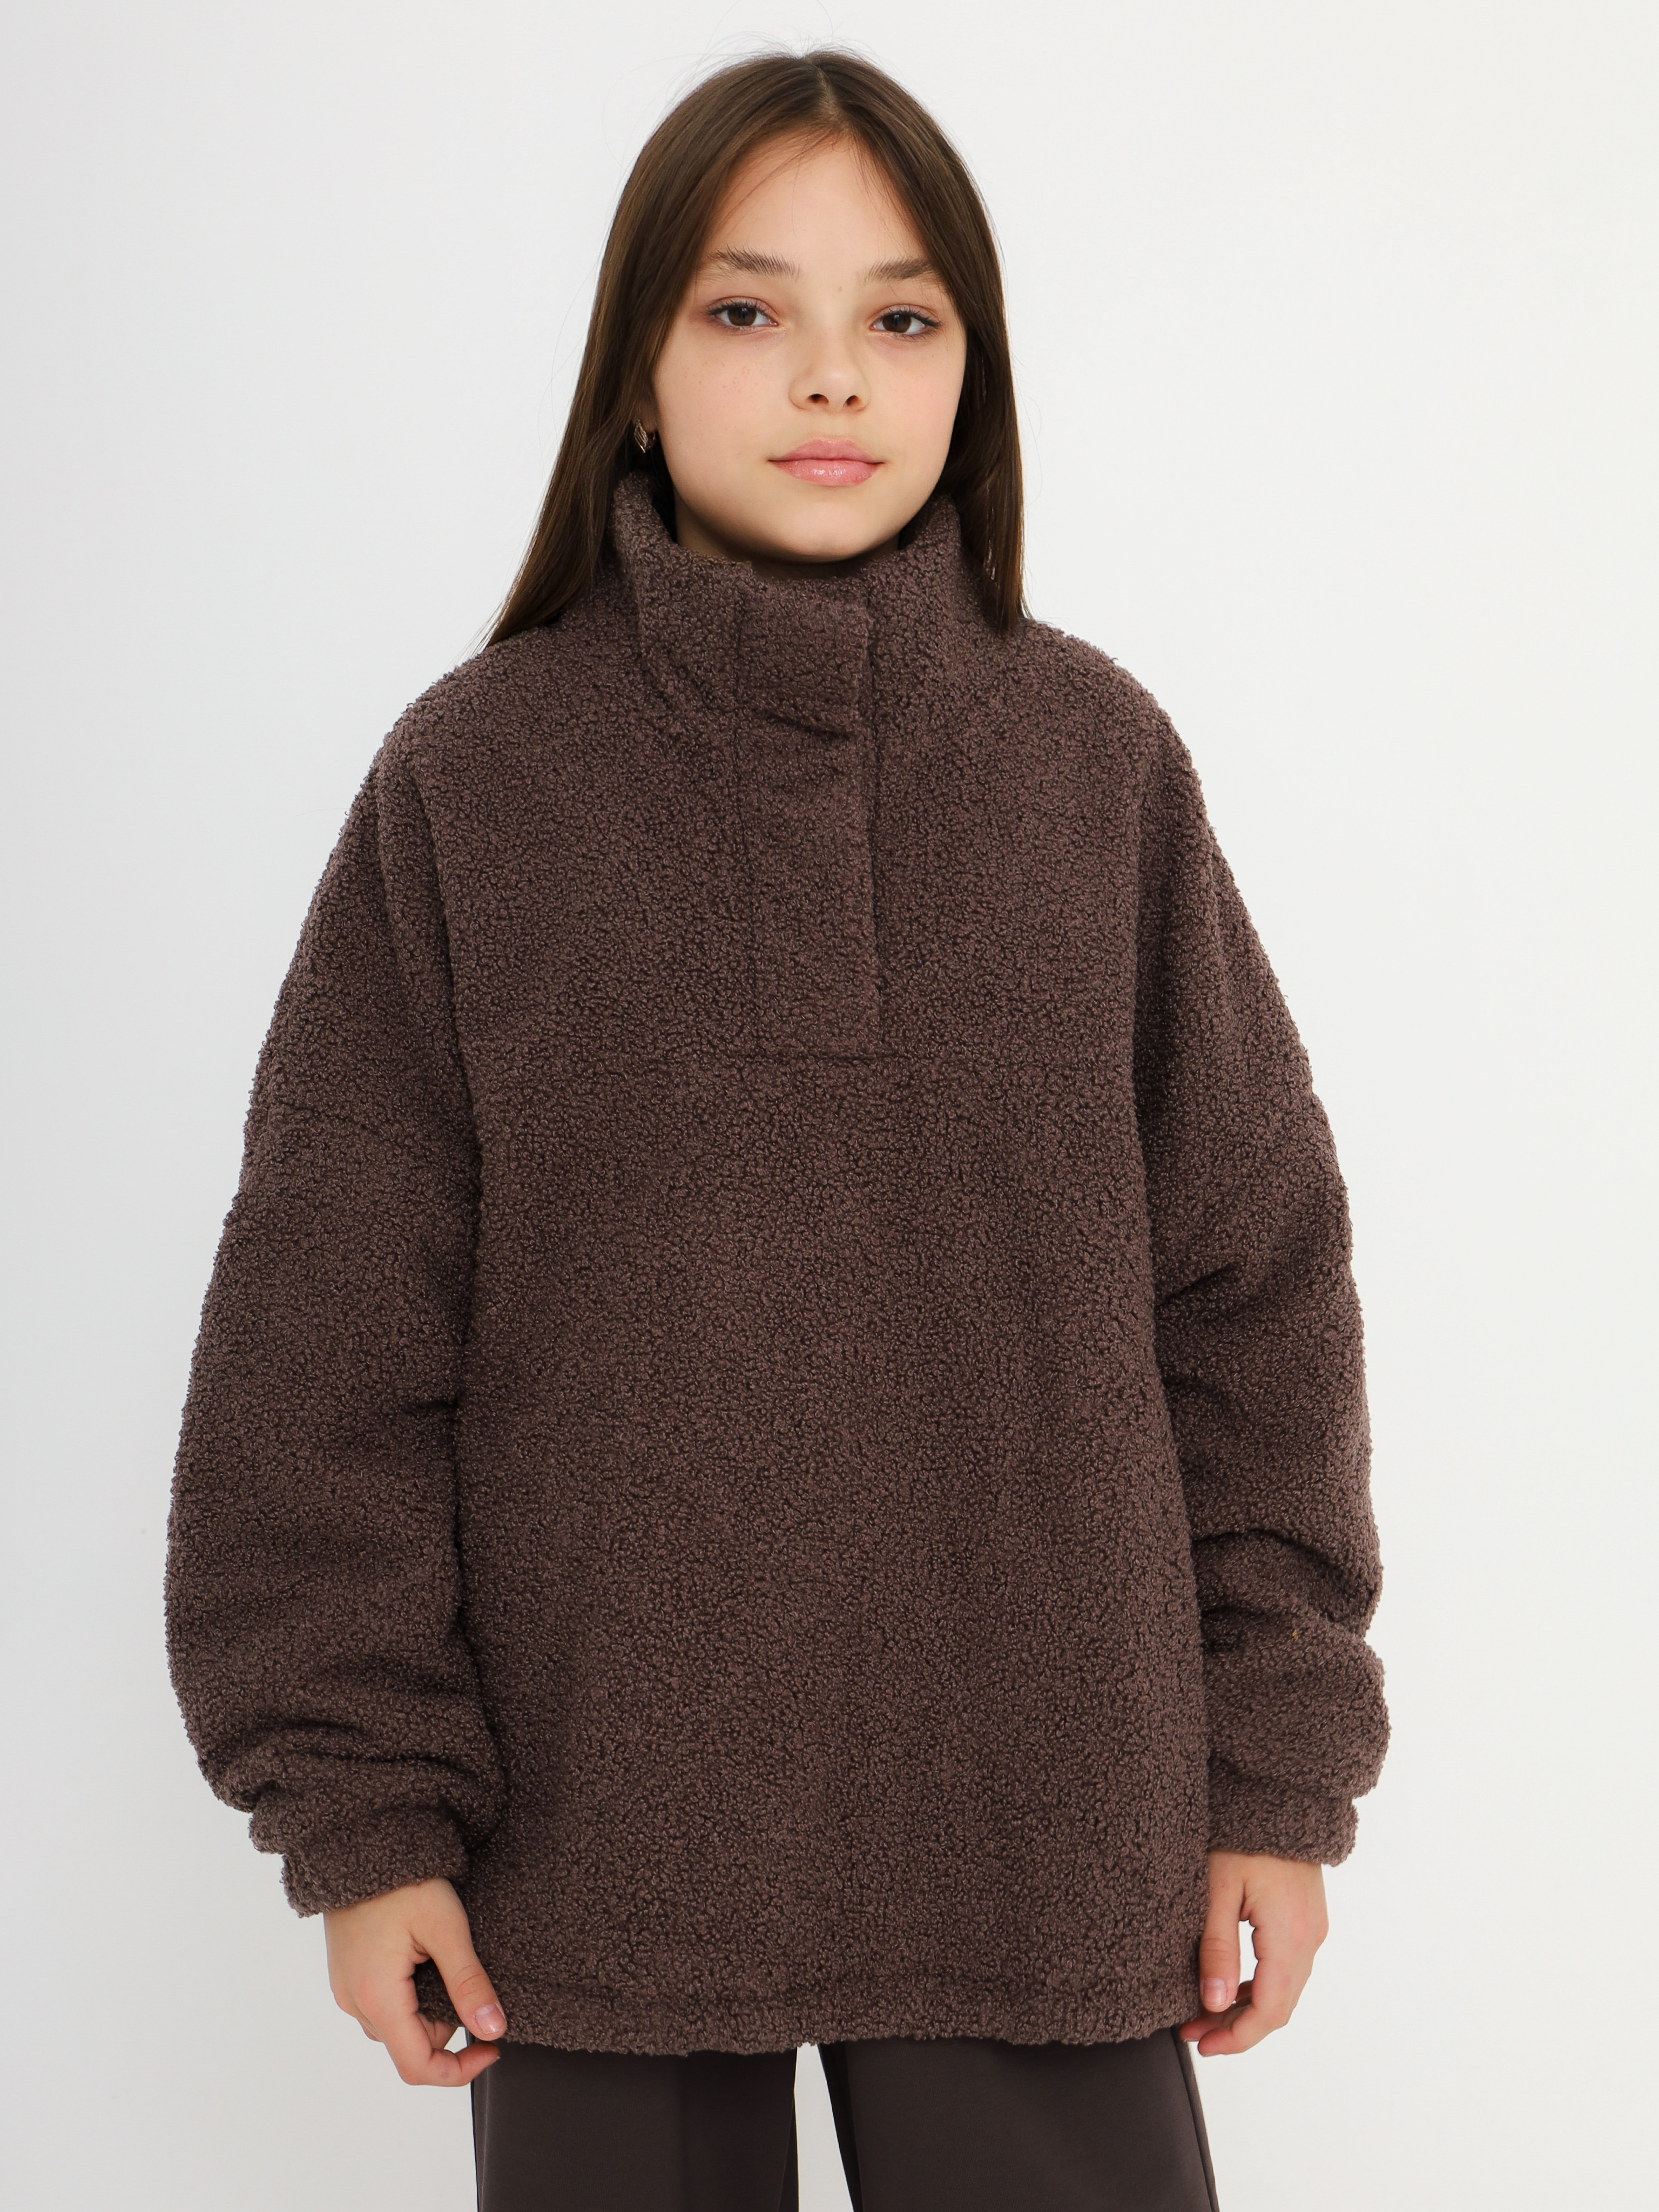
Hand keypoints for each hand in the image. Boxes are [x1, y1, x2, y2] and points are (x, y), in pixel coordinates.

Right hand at [324, 1875, 505, 2085]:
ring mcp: (348, 1989)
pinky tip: (422, 1957)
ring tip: (442, 1957)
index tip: (491, 2047)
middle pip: (410, 2045)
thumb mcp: (446, 1927)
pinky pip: (384, 2003)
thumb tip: (493, 2029)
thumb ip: (469, 1982)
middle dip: (446, 2023)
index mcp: (376, 1996)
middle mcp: (354, 2001)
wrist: (362, 1841)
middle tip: (467, 1975)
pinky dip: (410, 1993)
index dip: (459, 2071)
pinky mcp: (348, 1975)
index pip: (416, 2066)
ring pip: (398, 2025)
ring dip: (428, 2007)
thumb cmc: (402, 1879)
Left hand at [1178, 1849, 1327, 2055]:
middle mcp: (1310, 1938)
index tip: (1202, 2044)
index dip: (1236, 2037)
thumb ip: (1217, 1948)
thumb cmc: (1242, 1834)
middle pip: (1278, 2007)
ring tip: (1202, 2013)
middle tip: (1193, 2032)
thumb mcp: (1217, 1889)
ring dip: (1245, 2007)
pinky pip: (1287, 1968)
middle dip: (1236, 2027)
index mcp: (1290, 1936)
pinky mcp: (1307, 1919)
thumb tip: (1213, 2004)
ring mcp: (1313, 1929)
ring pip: (1284, 1990)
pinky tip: (1229, 1986)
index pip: (1269, 2010)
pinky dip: (1258, 1985)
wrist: (1277, 1796)